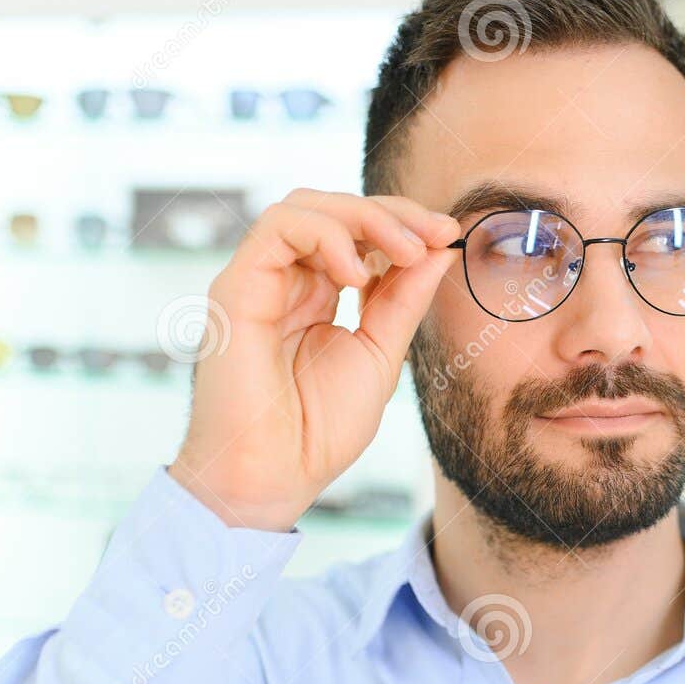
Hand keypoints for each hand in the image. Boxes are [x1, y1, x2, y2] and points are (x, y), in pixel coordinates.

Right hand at [169, 188, 459, 529]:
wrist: (272, 478)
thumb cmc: (316, 432)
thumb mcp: (379, 354)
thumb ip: (403, 301)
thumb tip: (437, 251)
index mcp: (316, 296)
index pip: (357, 234)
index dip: (403, 226)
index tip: (448, 236)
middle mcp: (284, 281)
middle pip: (333, 209)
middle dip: (392, 213)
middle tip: (436, 233)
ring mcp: (258, 281)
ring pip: (304, 206)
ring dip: (363, 217)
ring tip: (403, 252)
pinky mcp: (236, 287)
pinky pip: (278, 226)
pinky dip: (325, 234)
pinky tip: (356, 272)